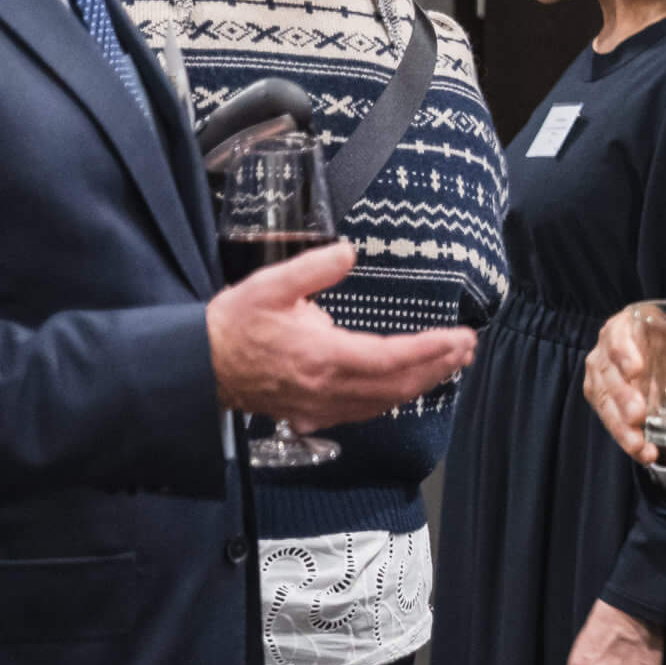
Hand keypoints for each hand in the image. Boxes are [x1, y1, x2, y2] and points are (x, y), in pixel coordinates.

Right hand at [208, 241, 474, 428]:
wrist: (198, 366)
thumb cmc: (234, 325)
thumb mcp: (270, 285)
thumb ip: (313, 268)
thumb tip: (349, 251)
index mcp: (322, 356)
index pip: (391, 359)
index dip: (430, 350)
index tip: (459, 337)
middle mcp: (327, 388)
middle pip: (397, 385)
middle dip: (438, 366)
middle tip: (467, 348)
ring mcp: (320, 405)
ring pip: (384, 402)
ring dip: (421, 383)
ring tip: (450, 363)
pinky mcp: (311, 413)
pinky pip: (364, 411)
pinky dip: (393, 398)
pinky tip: (406, 386)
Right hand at [583, 301, 665, 465]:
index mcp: (633, 324)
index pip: (619, 333)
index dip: (624, 350)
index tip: (637, 369)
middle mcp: (609, 348)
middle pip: (607, 372)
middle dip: (621, 396)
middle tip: (640, 415)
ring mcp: (602, 375)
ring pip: (603, 400)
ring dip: (619, 426)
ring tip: (642, 447)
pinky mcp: (602, 398)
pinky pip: (606, 419)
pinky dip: (622, 437)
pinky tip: (643, 452)